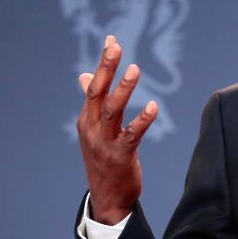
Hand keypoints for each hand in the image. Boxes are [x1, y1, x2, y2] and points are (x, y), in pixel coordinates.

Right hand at [76, 35, 157, 223]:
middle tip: (116, 47)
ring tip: (134, 68)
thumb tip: (84, 76)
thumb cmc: (103, 159)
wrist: (107, 198)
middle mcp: (92, 128)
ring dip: (123, 89)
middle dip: (106, 69)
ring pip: (112, 110)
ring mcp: (105, 142)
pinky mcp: (121, 155)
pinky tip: (154, 106)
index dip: (103, 63)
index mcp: (87, 120)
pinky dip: (142, 120)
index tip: (112, 40)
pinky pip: (132, 135)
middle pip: (97, 93)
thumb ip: (92, 103)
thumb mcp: (94, 130)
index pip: (93, 86)